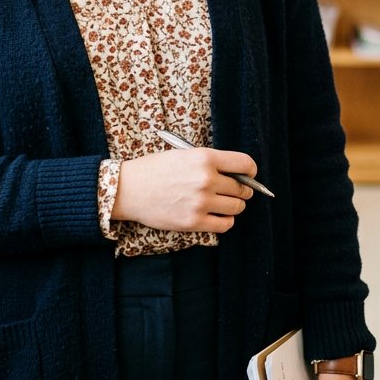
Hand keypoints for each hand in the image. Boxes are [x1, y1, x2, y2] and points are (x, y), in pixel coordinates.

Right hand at [111, 147, 255, 232]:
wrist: (129, 189)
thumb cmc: (154, 169)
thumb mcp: (183, 154)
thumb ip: (210, 163)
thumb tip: (238, 174)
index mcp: (204, 158)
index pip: (245, 163)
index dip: (250, 170)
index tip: (248, 175)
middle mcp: (206, 179)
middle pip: (242, 188)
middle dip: (241, 190)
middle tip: (232, 191)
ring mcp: (201, 202)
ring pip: (237, 207)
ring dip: (233, 206)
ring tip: (222, 203)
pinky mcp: (194, 222)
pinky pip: (225, 224)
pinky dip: (225, 221)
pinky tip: (217, 215)